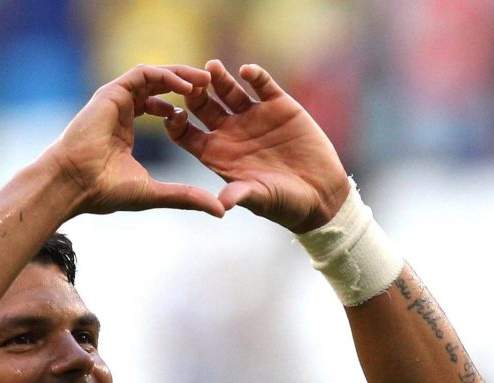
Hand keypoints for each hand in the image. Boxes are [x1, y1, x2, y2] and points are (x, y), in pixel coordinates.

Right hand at [47, 65, 224, 218]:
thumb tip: (221, 212)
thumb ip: (187, 197)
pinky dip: (165, 76)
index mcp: (125, 130)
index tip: (195, 115)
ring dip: (180, 75)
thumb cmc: (106, 191)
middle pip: (157, 86)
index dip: (178, 108)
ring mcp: (115, 100)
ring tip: (204, 82)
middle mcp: (120, 111)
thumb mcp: (156, 193)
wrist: (75, 184)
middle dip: (185, 85)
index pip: (156, 107)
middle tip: (211, 86)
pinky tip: (185, 87)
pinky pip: (143, 74)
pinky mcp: (112, 92)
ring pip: (153, 75)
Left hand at [152, 60, 349, 231]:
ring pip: (229, 91)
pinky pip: (262, 85)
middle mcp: (230, 132)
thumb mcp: (260, 198)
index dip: (176, 124)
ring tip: (212, 67)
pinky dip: (255, 76)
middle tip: (190, 84)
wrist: (320, 193)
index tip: (174, 115)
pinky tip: (247, 71)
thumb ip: (240, 194)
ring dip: (220, 78)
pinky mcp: (278, 106)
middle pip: (203, 107)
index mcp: (217, 154)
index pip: (186, 134)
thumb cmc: (284, 203)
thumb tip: (222, 204)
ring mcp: (253, 117)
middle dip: (195, 94)